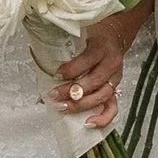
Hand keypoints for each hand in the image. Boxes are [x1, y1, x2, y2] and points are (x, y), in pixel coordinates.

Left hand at [52, 6, 143, 128]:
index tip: (56, 74)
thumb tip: (42, 71)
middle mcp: (111, 64)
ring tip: (64, 108)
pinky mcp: (116, 88)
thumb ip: (64, 51)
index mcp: (101, 48)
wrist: (115, 35)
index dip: (71, 69)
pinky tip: (89, 123)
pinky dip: (103, 117)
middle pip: (93, 81)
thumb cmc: (93, 35)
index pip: (87, 60)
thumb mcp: (79, 35)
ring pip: (101, 96)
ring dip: (81, 105)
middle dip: (71, 91)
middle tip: (54, 95)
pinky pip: (113, 107)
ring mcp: (115, 78)